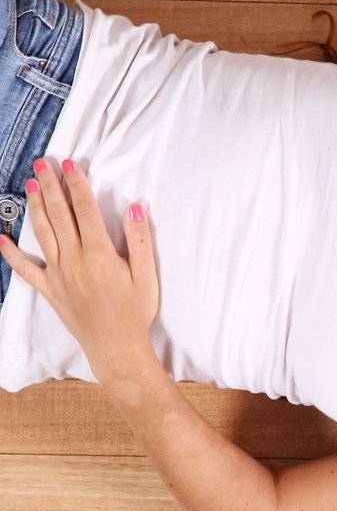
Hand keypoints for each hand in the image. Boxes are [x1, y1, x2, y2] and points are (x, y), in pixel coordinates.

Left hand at [0, 157, 158, 380]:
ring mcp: (58, 274)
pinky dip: (10, 253)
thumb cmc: (135, 312)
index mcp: (99, 253)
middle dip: (51, 186)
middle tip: (42, 163)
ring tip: (30, 184)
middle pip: (59, 215)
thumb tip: (135, 208)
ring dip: (35, 206)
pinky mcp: (50, 289)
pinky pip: (25, 269)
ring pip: (42, 233)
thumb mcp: (147, 275)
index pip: (85, 210)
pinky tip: (1, 238)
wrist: (116, 347)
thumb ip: (140, 240)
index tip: (70, 164)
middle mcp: (74, 259)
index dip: (77, 184)